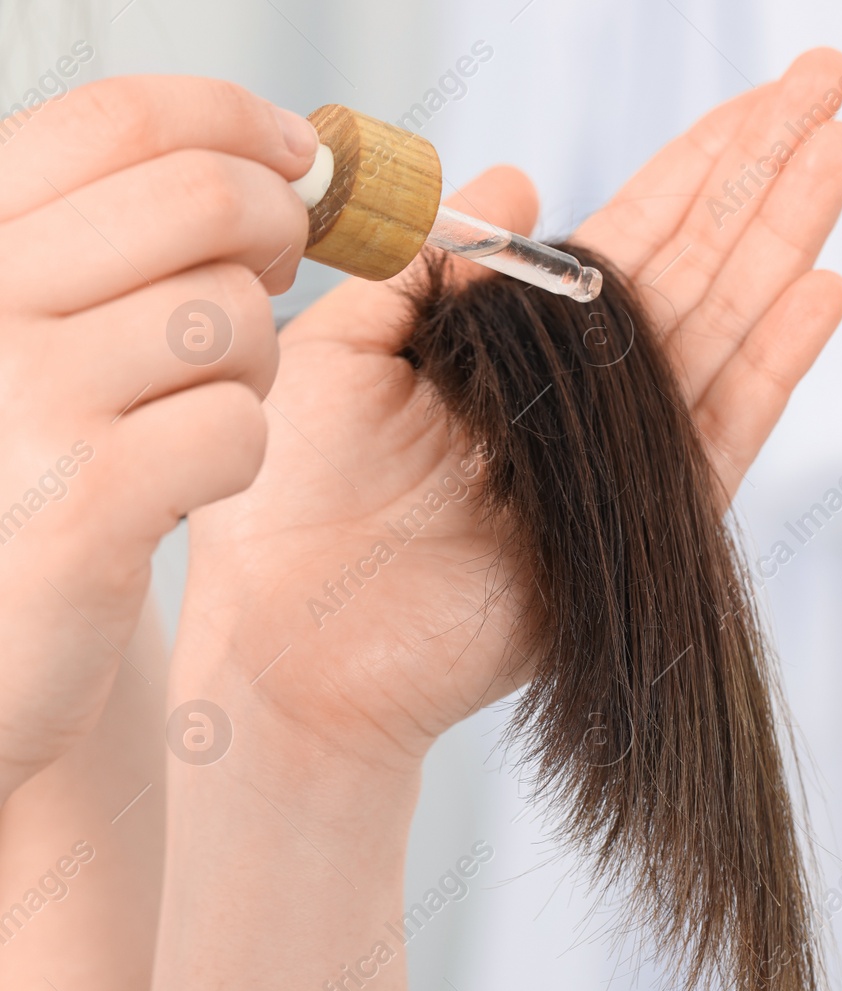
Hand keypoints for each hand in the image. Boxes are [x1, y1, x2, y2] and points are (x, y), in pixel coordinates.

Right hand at [0, 76, 316, 799]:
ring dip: (252, 362)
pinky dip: (238, 453)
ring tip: (194, 404)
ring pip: (236, 315)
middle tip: (276, 273)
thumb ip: (129, 231)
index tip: (296, 154)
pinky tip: (183, 479)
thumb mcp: (49, 316)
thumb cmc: (40, 455)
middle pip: (205, 198)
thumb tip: (282, 165)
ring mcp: (22, 401)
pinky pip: (237, 426)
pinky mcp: (82, 504)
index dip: (238, 123)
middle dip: (279, 230)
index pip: (122, 117)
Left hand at [170, 48, 841, 768]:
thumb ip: (424, 262)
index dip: (700, 159)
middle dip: (768, 170)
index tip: (766, 96)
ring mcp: (628, 450)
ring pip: (726, 321)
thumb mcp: (338, 345)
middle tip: (834, 84)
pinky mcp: (649, 520)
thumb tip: (514, 179)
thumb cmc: (299, 498)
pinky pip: (724, 430)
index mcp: (524, 337)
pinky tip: (820, 291)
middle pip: (701, 256)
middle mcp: (592, 383)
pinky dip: (773, 365)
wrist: (308, 641)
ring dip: (787, 237)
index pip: (635, 227)